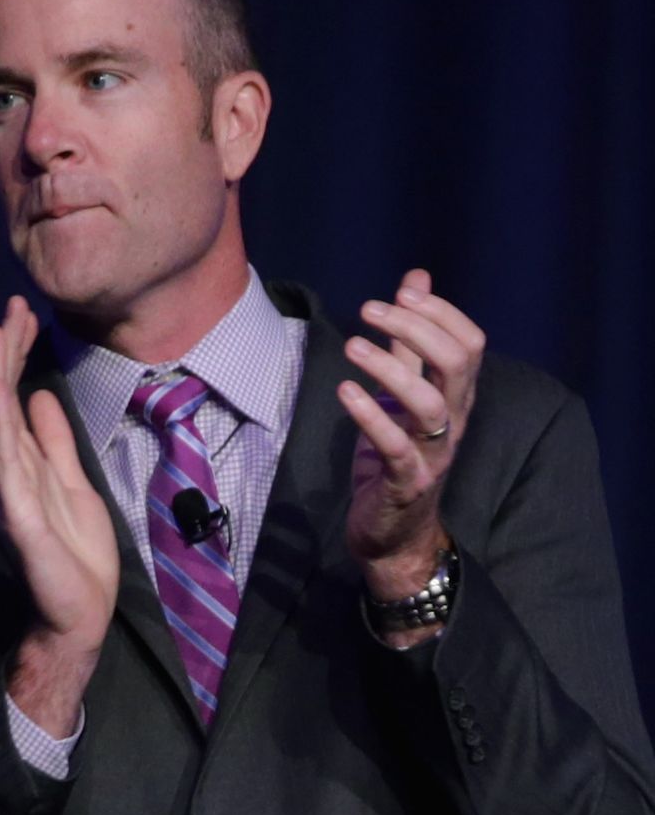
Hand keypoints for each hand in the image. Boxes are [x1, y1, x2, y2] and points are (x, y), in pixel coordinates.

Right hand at [0, 297, 118, 732]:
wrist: (79, 616)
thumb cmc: (76, 556)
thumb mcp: (75, 484)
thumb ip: (54, 443)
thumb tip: (41, 395)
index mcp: (22, 466)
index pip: (14, 402)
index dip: (16, 359)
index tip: (22, 317)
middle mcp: (8, 474)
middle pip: (0, 405)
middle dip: (5, 356)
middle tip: (11, 307)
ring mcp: (11, 495)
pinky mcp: (20, 520)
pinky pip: (7, 468)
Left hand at [339, 269, 483, 603]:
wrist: (393, 534)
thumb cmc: (397, 456)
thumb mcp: (402, 394)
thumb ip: (409, 342)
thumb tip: (416, 281)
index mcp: (455, 397)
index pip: (469, 343)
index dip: (441, 313)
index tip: (403, 292)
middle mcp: (453, 421)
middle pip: (458, 364)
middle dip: (418, 329)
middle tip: (372, 308)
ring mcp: (433, 453)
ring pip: (429, 403)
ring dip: (390, 369)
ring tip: (353, 344)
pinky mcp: (406, 481)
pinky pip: (396, 446)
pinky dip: (371, 416)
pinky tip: (345, 392)